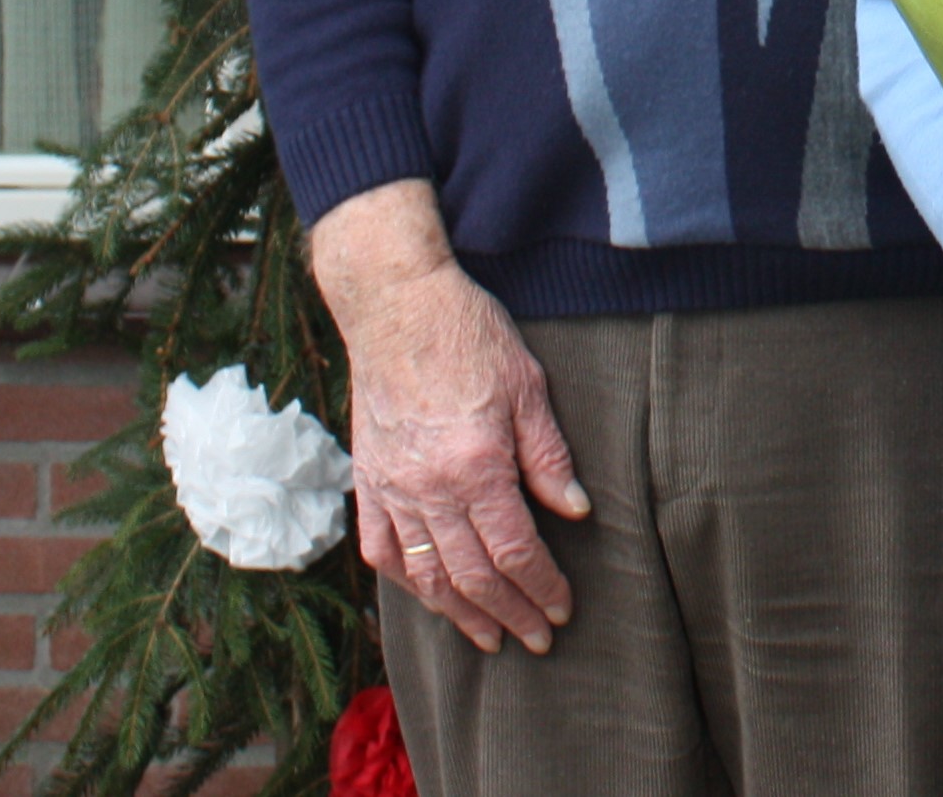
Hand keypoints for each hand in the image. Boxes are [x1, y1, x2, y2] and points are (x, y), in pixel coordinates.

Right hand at [310, 181, 590, 655]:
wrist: (395, 304)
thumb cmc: (469, 334)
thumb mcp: (528, 385)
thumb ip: (549, 455)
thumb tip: (575, 509)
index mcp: (476, 465)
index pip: (515, 551)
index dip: (542, 586)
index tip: (562, 607)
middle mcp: (429, 488)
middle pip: (473, 576)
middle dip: (510, 614)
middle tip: (537, 638)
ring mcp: (391, 488)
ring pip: (425, 574)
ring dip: (458, 613)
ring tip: (487, 637)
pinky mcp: (367, 479)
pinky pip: (380, 548)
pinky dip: (404, 580)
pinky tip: (427, 594)